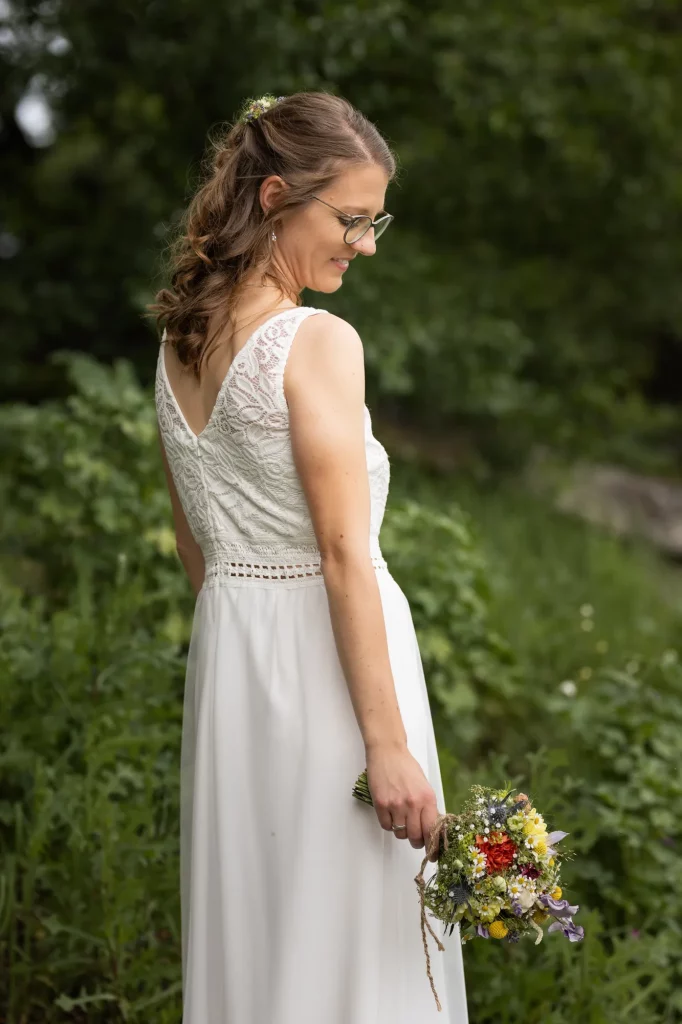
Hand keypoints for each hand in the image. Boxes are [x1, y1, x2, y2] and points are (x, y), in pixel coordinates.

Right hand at [365, 742, 441, 861]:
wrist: (388, 751)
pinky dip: (388, 824)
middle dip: (416, 842)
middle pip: (415, 837)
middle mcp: (413, 803)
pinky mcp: (381, 803)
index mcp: (428, 799)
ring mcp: (396, 804)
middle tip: (415, 840)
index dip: (432, 846)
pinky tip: (390, 813)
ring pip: (400, 833)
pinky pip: (386, 826)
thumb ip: (428, 807)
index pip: (432, 831)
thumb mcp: (424, 786)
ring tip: (401, 818)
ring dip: (401, 831)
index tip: (432, 854)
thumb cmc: (406, 767)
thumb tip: (431, 829)